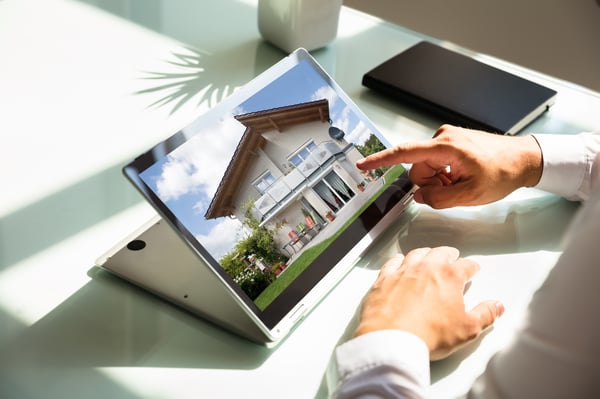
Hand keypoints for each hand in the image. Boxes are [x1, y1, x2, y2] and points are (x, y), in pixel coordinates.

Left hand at [354, 247, 503, 360]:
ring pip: (416, 254)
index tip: (473, 268)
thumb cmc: (428, 334)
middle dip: (449, 254)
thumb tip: (496, 306)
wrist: (392, 338)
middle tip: (452, 255)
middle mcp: (425, 268)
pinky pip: (392, 263)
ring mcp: (403, 272)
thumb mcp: (467, 329)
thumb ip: (485, 315)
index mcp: (448, 277)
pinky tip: (399, 261)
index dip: (471, 267)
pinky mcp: (384, 279)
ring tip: (429, 254)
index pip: (465, 266)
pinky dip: (398, 260)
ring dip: (425, 253)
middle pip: (440, 254)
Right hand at [356, 125, 542, 207]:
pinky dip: (444, 175)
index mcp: (445, 147)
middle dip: (430, 184)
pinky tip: (461, 177)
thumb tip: (420, 197)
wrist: (524, 159)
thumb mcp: (470, 195)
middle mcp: (442, 137)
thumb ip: (439, 199)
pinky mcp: (450, 143)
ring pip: (426, 168)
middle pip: (417, 169)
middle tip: (453, 189)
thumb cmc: (503, 172)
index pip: (404, 154)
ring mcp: (446, 139)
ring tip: (461, 183)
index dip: (380, 160)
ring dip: (438, 181)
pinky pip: (436, 163)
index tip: (362, 164)